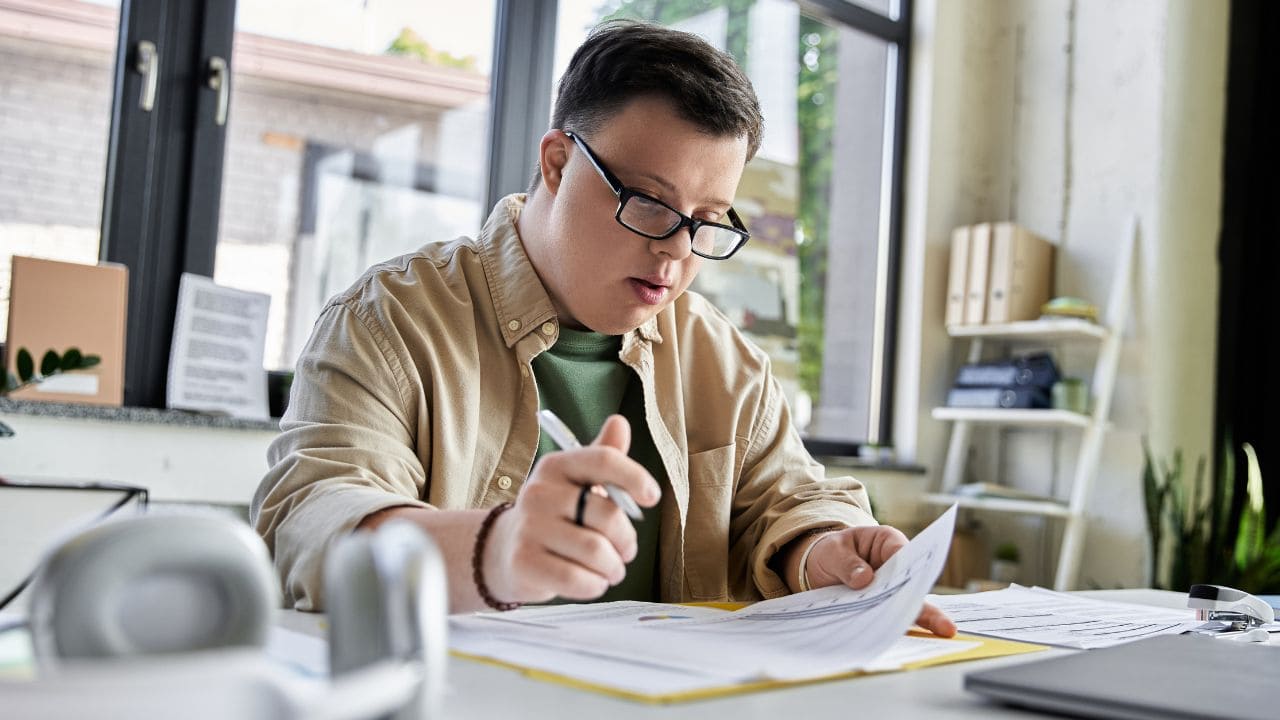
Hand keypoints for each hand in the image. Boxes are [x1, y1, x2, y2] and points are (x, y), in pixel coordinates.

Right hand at [483, 415, 660, 603]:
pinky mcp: (524, 562)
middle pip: (607, 515)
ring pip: (596, 551)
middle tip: (626, 551)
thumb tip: (620, 423)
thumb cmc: (556, 515)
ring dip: (613, 567)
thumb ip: (603, 457)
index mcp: (557, 466)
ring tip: (610, 569)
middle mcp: (539, 492)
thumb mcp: (578, 483)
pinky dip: (595, 585)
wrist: (505, 551)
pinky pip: (577, 579)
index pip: (603, 460)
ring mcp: (529, 527)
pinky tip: (592, 581)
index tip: (652, 497)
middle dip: (627, 540)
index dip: (635, 477)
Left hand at [802, 526, 956, 637]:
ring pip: (910, 603)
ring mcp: (893, 588)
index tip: (913, 582)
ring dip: (917, 616)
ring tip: (944, 632)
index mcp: (887, 542)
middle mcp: (896, 565)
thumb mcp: (832, 551)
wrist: (820, 565)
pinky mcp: (884, 606)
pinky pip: (893, 617)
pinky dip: (895, 627)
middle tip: (944, 619)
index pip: (903, 551)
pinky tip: (902, 638)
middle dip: (922, 598)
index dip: (908, 567)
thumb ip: (846, 563)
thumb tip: (864, 579)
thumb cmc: (832, 551)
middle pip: (913, 581)